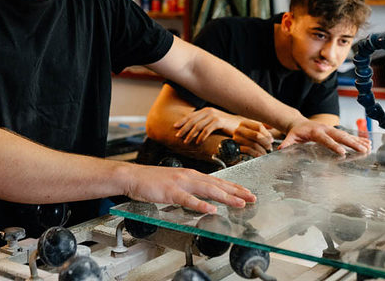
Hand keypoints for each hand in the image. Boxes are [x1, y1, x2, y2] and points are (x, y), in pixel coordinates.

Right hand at [123, 164, 255, 213]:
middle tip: (252, 198)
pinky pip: (188, 199)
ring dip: (225, 197)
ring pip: (207, 190)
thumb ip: (191, 189)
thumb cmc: (153, 181)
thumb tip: (205, 197)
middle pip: (217, 184)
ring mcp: (180, 183)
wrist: (133, 177)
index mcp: (191, 175)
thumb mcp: (176, 182)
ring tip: (239, 203)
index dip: (233, 187)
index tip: (247, 193)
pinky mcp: (170, 191)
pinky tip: (211, 209)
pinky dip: (200, 205)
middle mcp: (189, 176)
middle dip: (236, 191)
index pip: (217, 182)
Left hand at [174, 107, 240, 144]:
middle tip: (178, 136)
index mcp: (206, 110)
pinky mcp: (219, 122)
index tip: (175, 127)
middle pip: (192, 120)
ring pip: (198, 126)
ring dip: (191, 134)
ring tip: (186, 141)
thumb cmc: (226, 124)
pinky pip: (207, 130)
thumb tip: (192, 128)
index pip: (191, 115)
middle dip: (184, 129)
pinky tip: (198, 142)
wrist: (239, 124)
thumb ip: (203, 122)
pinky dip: (201, 137)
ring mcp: (214, 116)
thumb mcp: (212, 121)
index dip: (182, 121)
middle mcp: (209, 111)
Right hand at [232, 120, 273, 156]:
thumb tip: (272, 126)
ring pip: (253, 144)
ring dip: (262, 150)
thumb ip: (263, 126)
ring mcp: (237, 139)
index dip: (267, 134)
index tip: (271, 140)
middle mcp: (239, 130)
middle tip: (269, 147)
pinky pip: (248, 151)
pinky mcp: (236, 148)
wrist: (233, 146)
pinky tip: (260, 155)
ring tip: (265, 152)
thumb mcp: (253, 129)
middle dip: (265, 142)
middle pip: (256, 135)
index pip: (259, 127)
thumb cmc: (247, 137)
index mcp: (244, 123)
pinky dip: (256, 154)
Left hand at [279, 119, 370, 155]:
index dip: (334, 146)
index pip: (326, 140)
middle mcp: (326, 129)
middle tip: (362, 150)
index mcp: (316, 132)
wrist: (300, 123)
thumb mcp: (290, 136)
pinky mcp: (336, 131)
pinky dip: (358, 139)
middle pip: (341, 136)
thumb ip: (287, 143)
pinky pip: (349, 135)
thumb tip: (280, 150)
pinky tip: (368, 144)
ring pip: (347, 135)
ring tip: (368, 148)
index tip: (343, 153)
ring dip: (358, 141)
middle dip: (352, 143)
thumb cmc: (296, 132)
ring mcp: (332, 129)